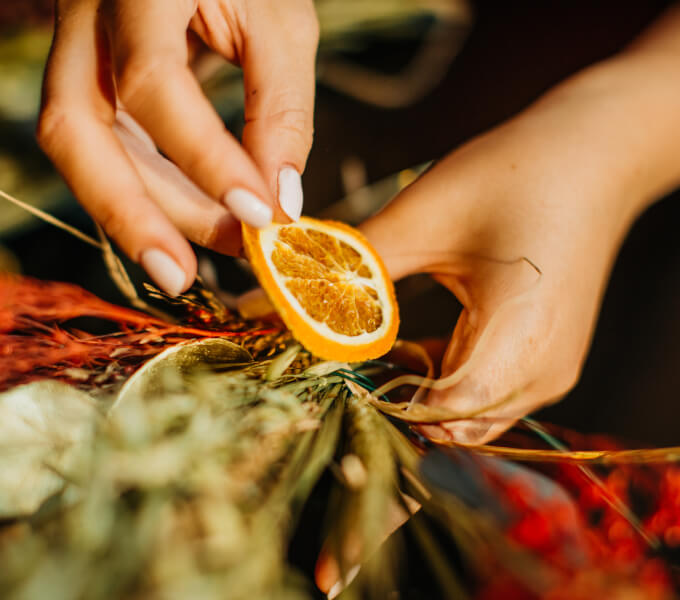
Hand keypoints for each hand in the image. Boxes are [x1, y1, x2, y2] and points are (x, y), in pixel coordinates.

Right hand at [37, 0, 317, 294]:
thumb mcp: (280, 17)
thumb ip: (281, 105)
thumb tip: (279, 201)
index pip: (153, 82)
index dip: (205, 158)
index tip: (261, 215)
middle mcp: (82, 11)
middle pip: (74, 128)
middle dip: (130, 213)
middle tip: (184, 277)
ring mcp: (71, 43)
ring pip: (75, 145)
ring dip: (134, 212)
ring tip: (191, 261)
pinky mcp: (82, 73)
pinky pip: (97, 141)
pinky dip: (138, 188)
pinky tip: (180, 222)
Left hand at [361, 82, 664, 443]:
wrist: (592, 157)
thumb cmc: (517, 176)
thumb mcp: (422, 220)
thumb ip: (354, 267)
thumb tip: (281, 297)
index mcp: (520, 339)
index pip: (441, 409)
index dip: (382, 398)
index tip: (333, 373)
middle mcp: (543, 373)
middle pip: (453, 423)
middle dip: (393, 400)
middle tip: (341, 365)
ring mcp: (549, 372)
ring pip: (468, 415)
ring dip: (416, 392)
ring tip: (370, 353)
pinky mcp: (545, 360)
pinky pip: (485, 394)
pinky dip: (442, 381)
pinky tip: (408, 348)